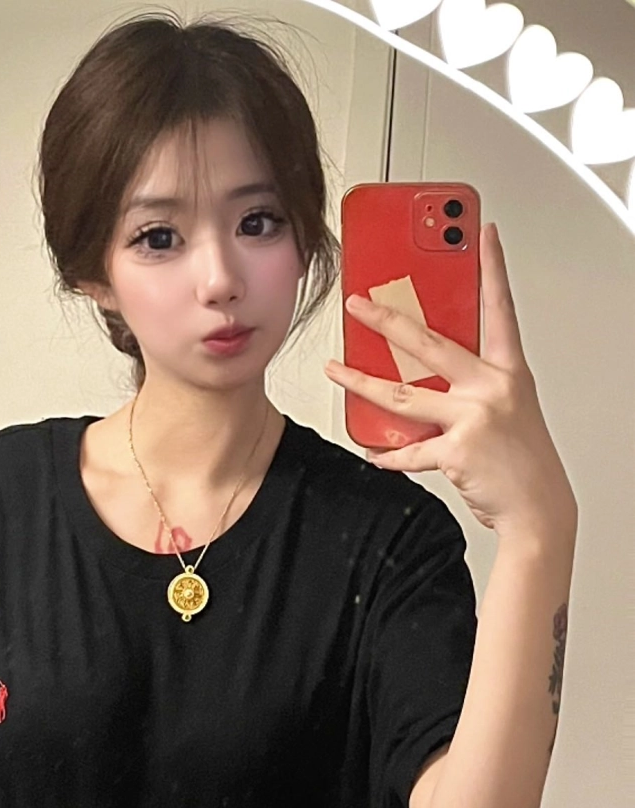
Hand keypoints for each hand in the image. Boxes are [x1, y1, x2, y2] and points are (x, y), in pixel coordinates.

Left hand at [324, 224, 576, 539]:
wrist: (538, 508)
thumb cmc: (522, 459)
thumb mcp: (508, 407)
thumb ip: (471, 384)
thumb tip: (422, 373)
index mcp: (507, 371)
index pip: (500, 309)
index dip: (492, 269)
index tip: (483, 234)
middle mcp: (491, 388)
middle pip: (429, 343)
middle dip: (386, 320)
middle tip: (358, 303)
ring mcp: (474, 417)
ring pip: (402, 394)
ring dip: (361, 383)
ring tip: (335, 370)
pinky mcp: (457, 450)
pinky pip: (409, 450)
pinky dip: (388, 455)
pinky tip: (374, 454)